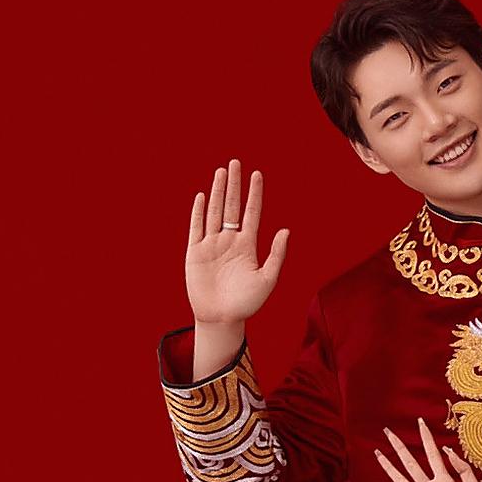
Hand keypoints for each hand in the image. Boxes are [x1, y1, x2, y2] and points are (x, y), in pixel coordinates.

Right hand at [186, 159, 288, 324]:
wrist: (222, 318)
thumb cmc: (247, 303)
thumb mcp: (266, 279)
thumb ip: (276, 255)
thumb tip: (286, 230)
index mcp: (247, 246)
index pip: (251, 214)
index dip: (254, 194)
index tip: (257, 175)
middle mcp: (229, 241)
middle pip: (232, 207)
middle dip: (234, 185)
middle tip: (237, 163)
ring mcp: (212, 245)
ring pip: (215, 212)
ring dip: (218, 192)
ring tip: (222, 172)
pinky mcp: (196, 252)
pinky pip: (197, 227)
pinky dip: (199, 212)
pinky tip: (204, 196)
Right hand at [370, 417, 481, 481]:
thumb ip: (463, 469)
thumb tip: (447, 450)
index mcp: (444, 481)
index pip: (432, 454)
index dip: (426, 438)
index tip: (420, 422)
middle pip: (410, 463)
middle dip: (399, 446)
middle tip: (388, 432)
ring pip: (400, 479)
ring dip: (388, 466)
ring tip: (378, 453)